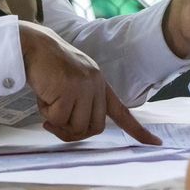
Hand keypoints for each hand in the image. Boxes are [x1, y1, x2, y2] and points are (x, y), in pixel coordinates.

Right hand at [18, 22, 157, 145]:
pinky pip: (58, 119)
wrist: (33, 46)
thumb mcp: (71, 83)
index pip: (122, 111)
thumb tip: (78, 130)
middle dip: (74, 133)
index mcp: (100, 83)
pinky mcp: (68, 90)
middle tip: (53, 124)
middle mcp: (96, 84)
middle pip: (96, 127)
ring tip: (47, 103)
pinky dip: (47, 114)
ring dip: (58, 123)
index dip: (138, 130)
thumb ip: (80, 103)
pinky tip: (42, 96)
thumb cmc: (47, 67)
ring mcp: (84, 86)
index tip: (156, 143)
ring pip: (77, 127)